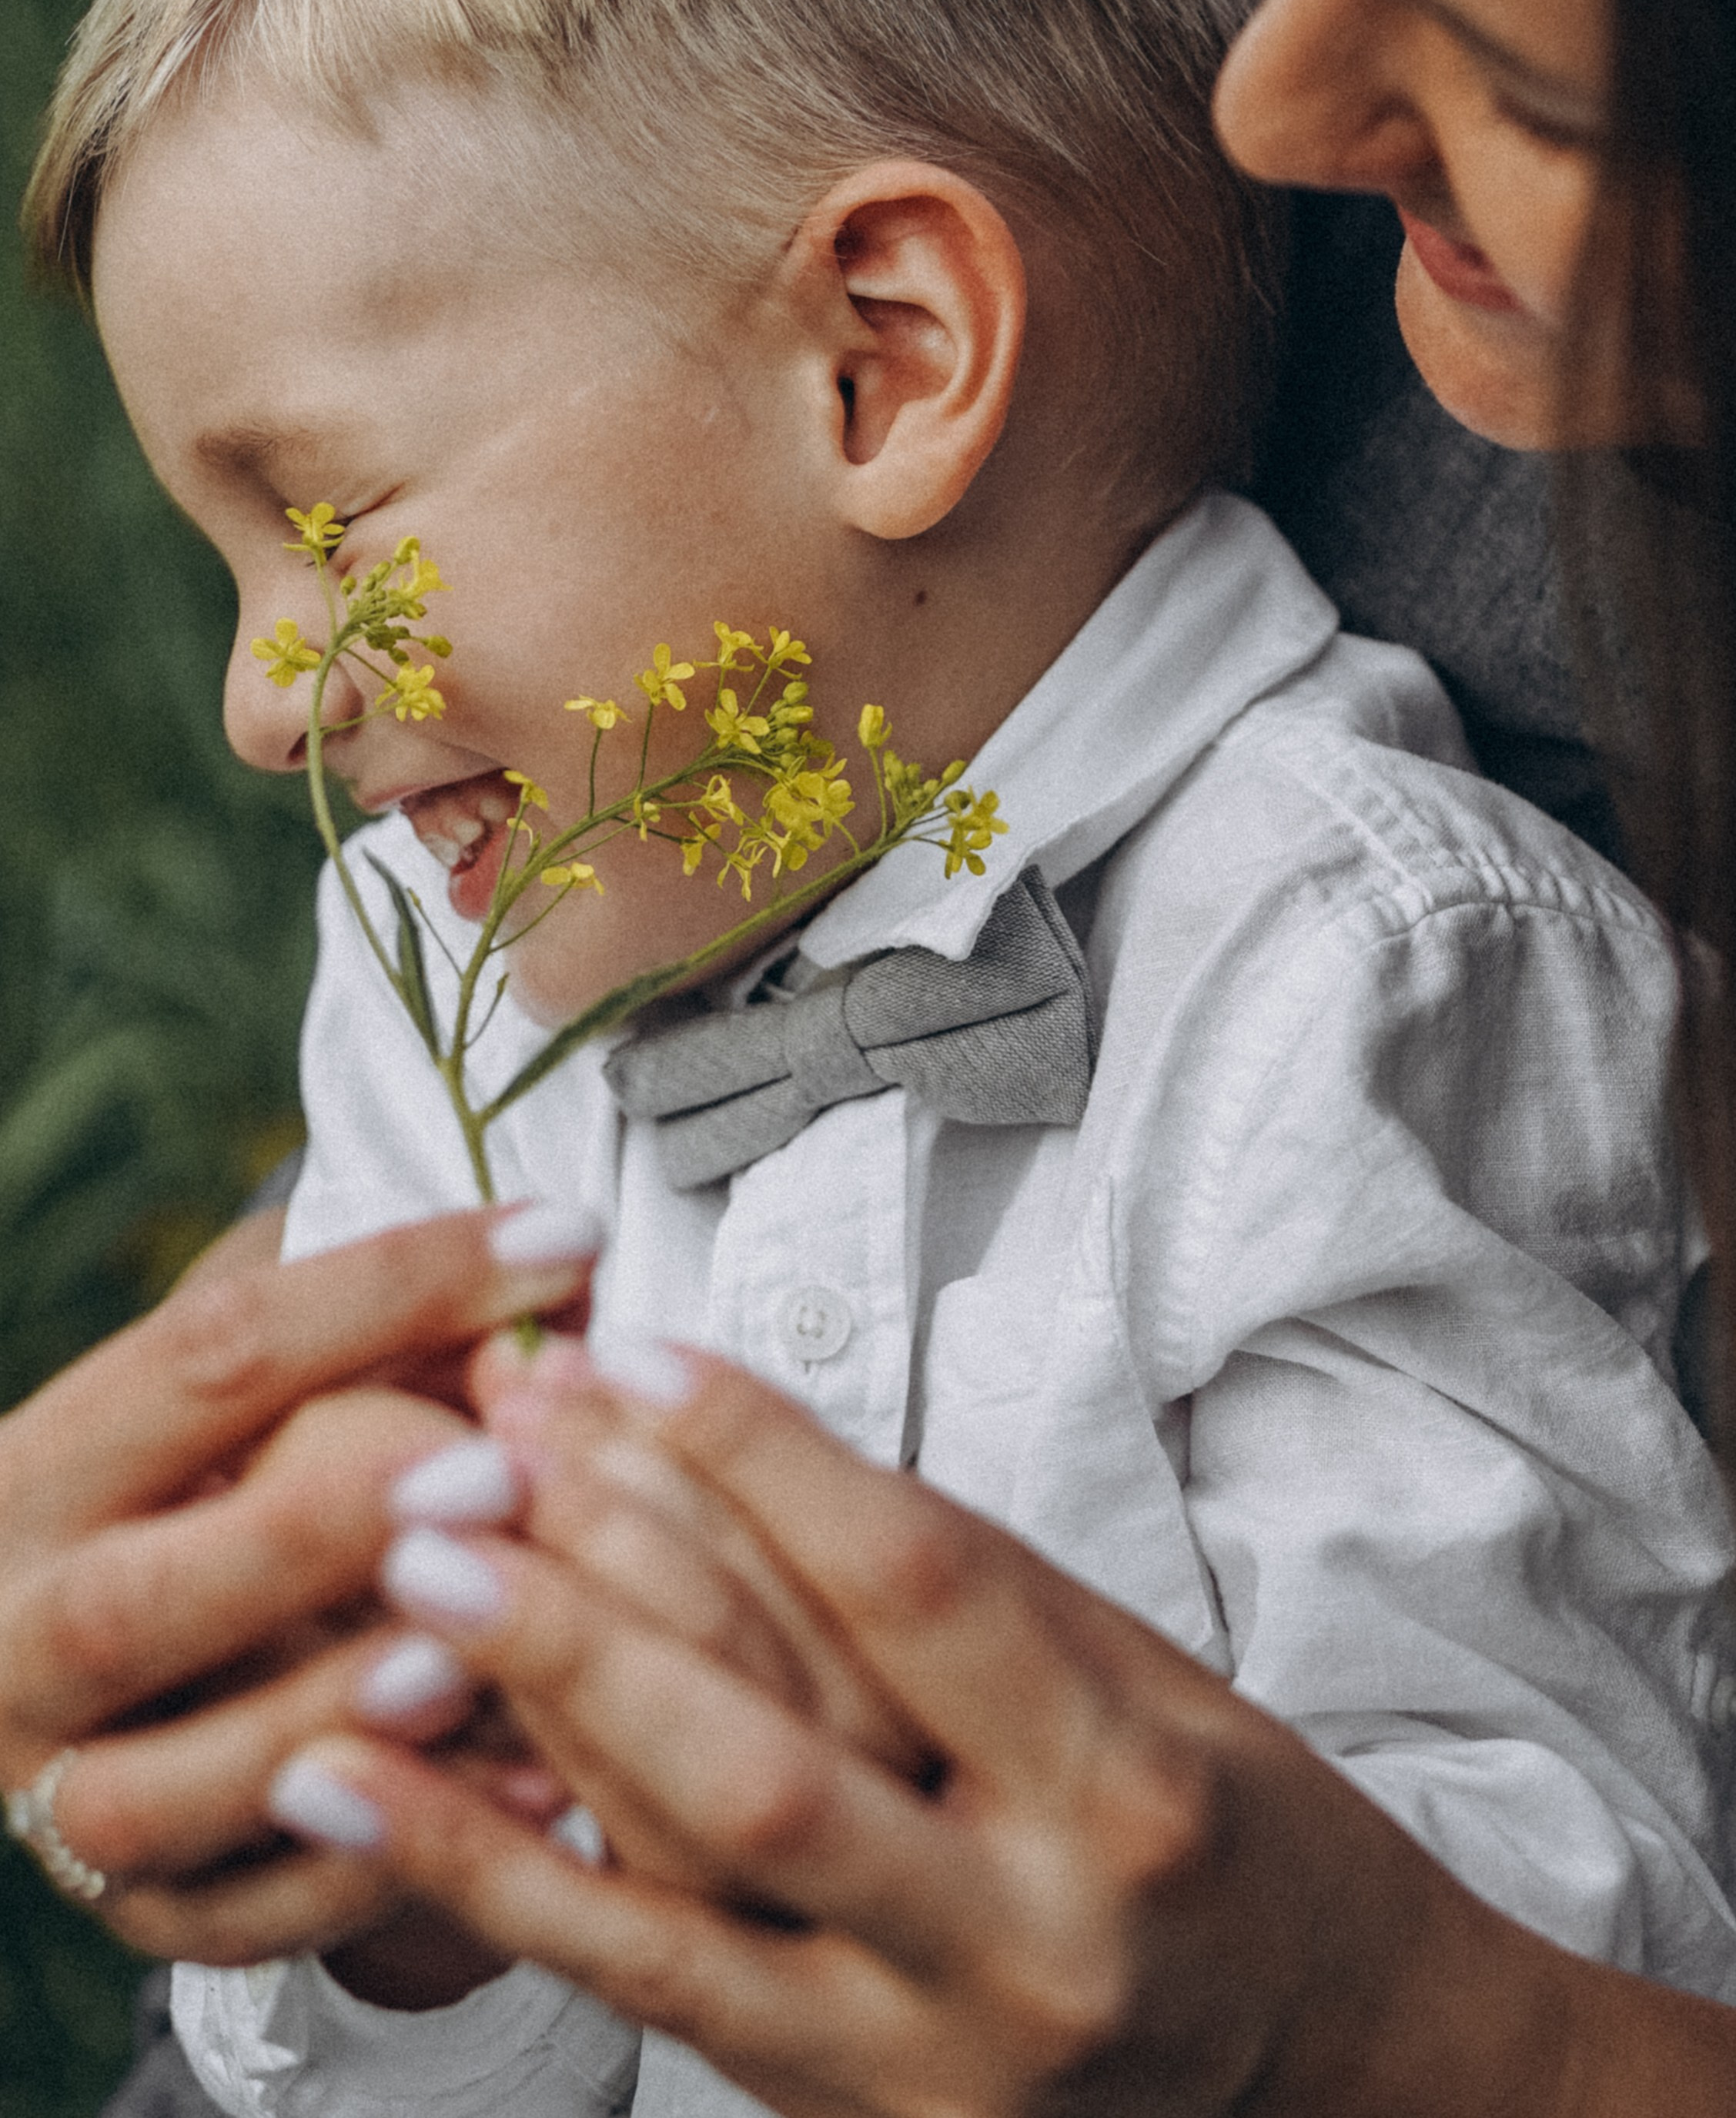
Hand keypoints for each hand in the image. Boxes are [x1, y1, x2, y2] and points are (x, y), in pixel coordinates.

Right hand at [0, 1202, 587, 1964]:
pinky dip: (388, 1859)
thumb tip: (564, 1288)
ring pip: (167, 1789)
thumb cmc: (218, 1476)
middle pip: (138, 1596)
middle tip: (492, 1473)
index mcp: (45, 1468)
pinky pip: (252, 1914)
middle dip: (315, 1535)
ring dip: (335, 1719)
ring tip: (482, 1656)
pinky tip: (534, 1791)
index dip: (394, 1287)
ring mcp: (58, 1793)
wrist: (73, 1665)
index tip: (564, 1236)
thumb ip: (400, 1339)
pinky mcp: (140, 1914)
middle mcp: (15, 1637)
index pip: (213, 1354)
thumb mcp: (268, 1387)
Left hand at [270, 1348, 1656, 2117]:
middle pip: (775, 1745)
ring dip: (530, 1714)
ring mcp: (926, 2049)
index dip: (762, 1458)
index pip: (913, 1587)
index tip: (632, 1354)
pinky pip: (644, 1987)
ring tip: (405, 1582)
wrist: (1331, 2079)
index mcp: (1126, 1784)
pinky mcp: (843, 2117)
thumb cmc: (1236, 1840)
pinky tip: (369, 1787)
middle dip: (602, 1594)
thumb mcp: (1142, 1677)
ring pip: (690, 1870)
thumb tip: (746, 1452)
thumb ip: (956, 1584)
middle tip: (470, 1460)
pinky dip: (495, 1880)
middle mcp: (1028, 1931)